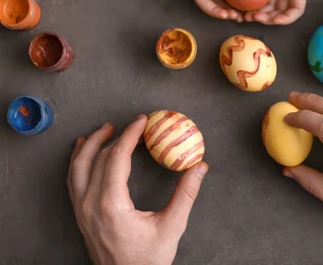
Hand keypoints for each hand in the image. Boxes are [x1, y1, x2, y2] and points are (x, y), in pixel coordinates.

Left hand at [68, 115, 208, 264]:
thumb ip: (186, 194)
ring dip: (91, 145)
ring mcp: (81, 211)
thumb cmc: (148, 260)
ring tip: (105, 129)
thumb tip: (200, 166)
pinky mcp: (80, 216)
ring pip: (78, 167)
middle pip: (96, 158)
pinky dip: (77, 162)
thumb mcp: (172, 227)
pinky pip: (73, 181)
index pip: (116, 157)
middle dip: (115, 136)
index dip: (130, 135)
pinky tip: (84, 153)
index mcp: (111, 205)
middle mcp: (90, 205)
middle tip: (133, 124)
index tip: (142, 121)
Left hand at [245, 0, 310, 24]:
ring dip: (257, 12)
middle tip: (254, 17)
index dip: (286, 19)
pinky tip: (240, 2)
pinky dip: (250, 0)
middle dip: (267, 18)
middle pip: (277, 12)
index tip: (274, 20)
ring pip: (266, 5)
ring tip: (245, 14)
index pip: (294, 11)